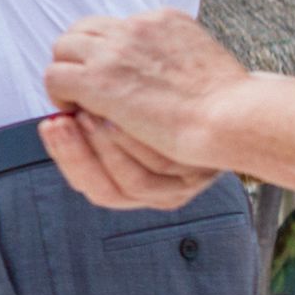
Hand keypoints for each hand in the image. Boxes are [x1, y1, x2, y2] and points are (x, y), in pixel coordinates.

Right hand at [39, 109, 227, 212]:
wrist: (242, 101)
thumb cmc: (186, 102)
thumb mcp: (137, 115)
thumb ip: (101, 116)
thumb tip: (62, 100)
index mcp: (143, 188)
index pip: (95, 187)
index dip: (68, 157)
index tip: (52, 123)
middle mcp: (163, 195)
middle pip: (107, 193)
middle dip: (75, 155)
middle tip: (61, 121)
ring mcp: (184, 186)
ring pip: (134, 187)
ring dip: (104, 147)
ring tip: (91, 111)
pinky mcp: (200, 172)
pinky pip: (164, 170)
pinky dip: (137, 143)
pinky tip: (127, 110)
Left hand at [41, 9, 247, 170]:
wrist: (231, 116)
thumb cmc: (228, 104)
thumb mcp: (205, 62)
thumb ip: (177, 57)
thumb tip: (167, 70)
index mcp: (163, 19)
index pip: (116, 24)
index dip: (105, 51)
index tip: (111, 76)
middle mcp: (136, 26)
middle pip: (82, 30)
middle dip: (78, 58)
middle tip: (83, 89)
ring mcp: (115, 50)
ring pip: (63, 49)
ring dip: (65, 75)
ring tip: (77, 103)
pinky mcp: (98, 80)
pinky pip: (55, 76)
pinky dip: (58, 94)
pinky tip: (74, 112)